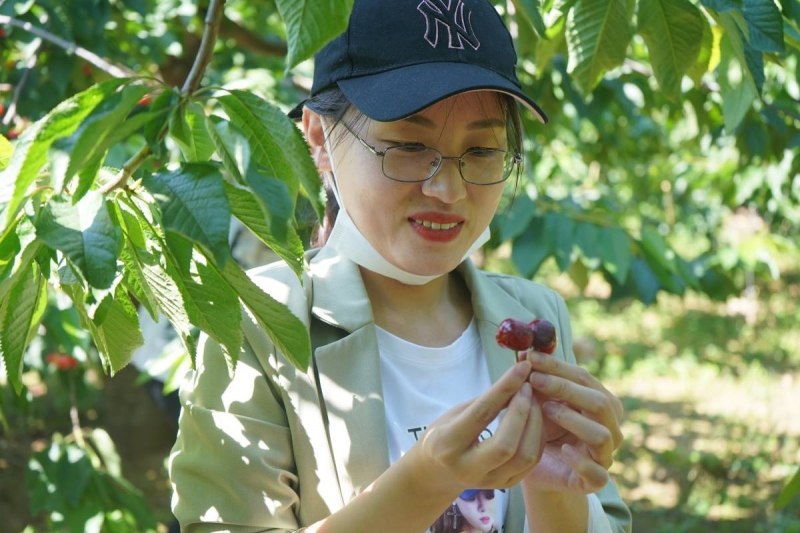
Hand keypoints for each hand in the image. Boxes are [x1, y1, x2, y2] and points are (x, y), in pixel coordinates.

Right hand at [407, 360, 544, 493]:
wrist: (436, 472)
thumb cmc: (443, 434)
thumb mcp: (455, 413)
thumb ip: (485, 402)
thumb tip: (515, 381)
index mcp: (448, 444)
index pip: (482, 413)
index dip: (505, 388)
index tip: (521, 368)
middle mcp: (468, 468)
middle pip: (506, 443)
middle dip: (522, 410)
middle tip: (527, 386)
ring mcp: (489, 481)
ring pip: (525, 456)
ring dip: (536, 424)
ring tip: (533, 401)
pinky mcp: (505, 485)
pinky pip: (531, 463)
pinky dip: (538, 437)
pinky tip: (535, 419)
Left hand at [518, 351, 623, 493]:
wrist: (535, 468)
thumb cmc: (541, 429)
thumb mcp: (539, 401)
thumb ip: (538, 379)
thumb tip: (525, 352)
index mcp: (601, 404)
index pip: (585, 378)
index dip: (558, 366)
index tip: (531, 357)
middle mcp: (610, 428)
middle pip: (600, 402)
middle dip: (566, 388)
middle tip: (534, 379)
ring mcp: (605, 456)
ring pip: (602, 434)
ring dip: (573, 419)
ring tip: (546, 409)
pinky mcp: (595, 482)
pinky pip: (597, 473)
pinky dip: (581, 461)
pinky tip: (563, 450)